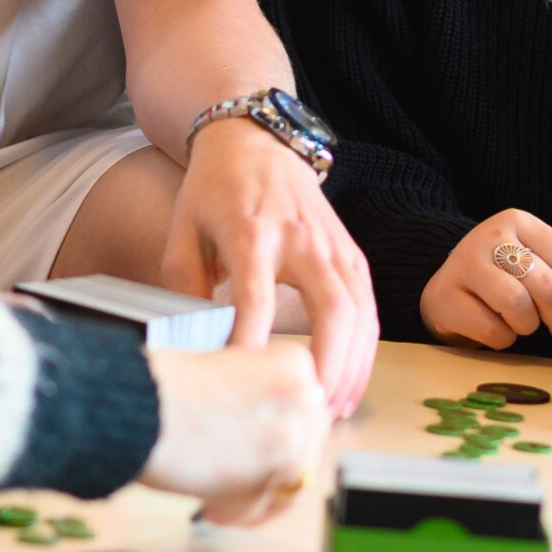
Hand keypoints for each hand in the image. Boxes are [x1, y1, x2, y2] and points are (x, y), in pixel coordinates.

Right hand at [140, 343, 328, 525]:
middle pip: (305, 449)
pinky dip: (244, 513)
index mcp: (292, 361)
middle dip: (270, 475)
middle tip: (237, 488)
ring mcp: (296, 426)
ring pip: (291, 482)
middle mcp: (303, 390)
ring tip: (217, 503)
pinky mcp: (282, 464)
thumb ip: (260, 403)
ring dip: (254, 499)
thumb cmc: (162, 391)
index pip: (306, 413)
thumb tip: (273, 444)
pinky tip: (213, 509)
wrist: (137, 407)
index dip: (278, 441)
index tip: (257, 457)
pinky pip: (272, 504)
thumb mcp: (226, 378)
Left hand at [161, 122, 377, 418]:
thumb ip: (182, 284)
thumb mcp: (182, 229)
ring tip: (330, 411)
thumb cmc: (215, 190)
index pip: (256, 296)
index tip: (243, 381)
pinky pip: (368, 309)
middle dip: (326, 365)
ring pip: (360, 313)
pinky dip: (364, 351)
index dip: (250, 342)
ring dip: (351, 368)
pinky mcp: (352, 254)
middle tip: (307, 408)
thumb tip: (195, 341)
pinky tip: (349, 385)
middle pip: (332, 308)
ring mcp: (335, 246)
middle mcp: (302, 238)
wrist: (256, 141)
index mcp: (252, 231)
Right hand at [418, 210, 551, 351]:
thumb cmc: (505, 276)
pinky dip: (503, 340)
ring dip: (530, 327)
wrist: (448, 288)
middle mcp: (489, 237)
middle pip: (547, 286)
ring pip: (517, 306)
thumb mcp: (543, 260)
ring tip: (526, 325)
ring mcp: (463, 266)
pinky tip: (499, 330)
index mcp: (518, 221)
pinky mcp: (444, 299)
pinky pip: (492, 330)